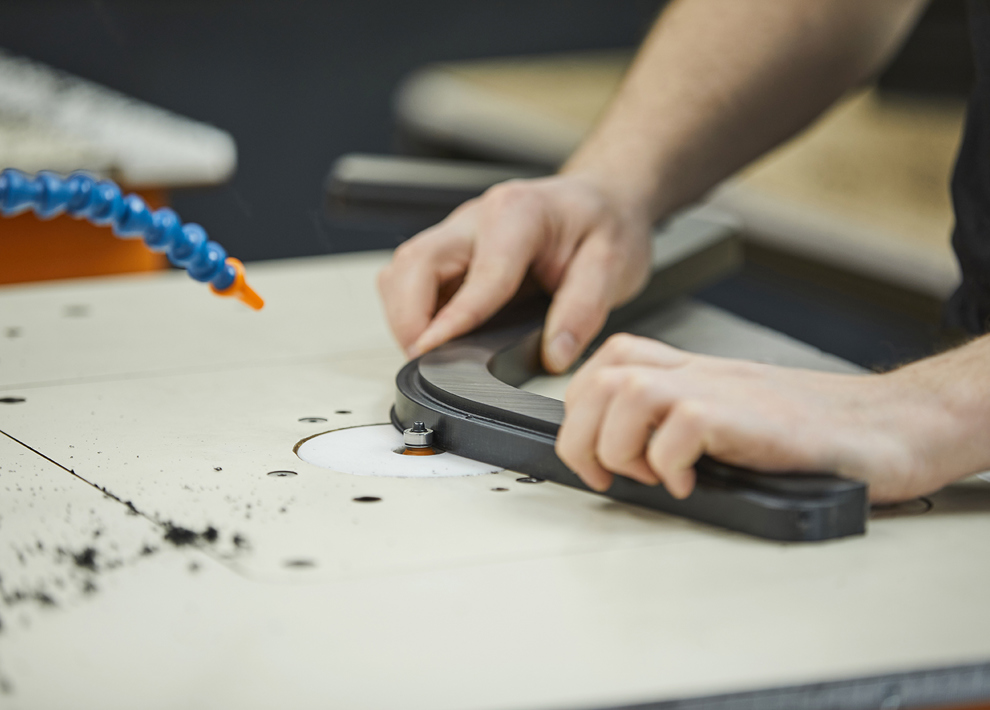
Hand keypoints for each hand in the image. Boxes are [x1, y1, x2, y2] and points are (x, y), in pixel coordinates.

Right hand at [377, 174, 652, 372]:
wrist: (602, 201)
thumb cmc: (606, 226)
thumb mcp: (614, 266)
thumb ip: (583, 310)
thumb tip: (554, 354)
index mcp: (519, 214)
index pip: (478, 275)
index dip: (452, 319)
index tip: (432, 352)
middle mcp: (478, 217)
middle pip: (414, 262)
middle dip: (408, 316)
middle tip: (424, 359)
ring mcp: (459, 231)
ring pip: (402, 268)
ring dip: (403, 312)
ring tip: (428, 351)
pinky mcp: (451, 249)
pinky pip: (411, 276)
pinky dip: (410, 308)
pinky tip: (434, 332)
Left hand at [557, 333, 960, 502]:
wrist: (891, 424)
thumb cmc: (817, 428)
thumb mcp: (734, 415)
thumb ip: (683, 425)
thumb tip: (629, 465)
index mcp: (693, 372)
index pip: (608, 361)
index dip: (581, 406)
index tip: (593, 452)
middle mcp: (701, 373)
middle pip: (600, 375)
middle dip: (582, 433)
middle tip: (605, 474)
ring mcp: (724, 390)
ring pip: (625, 391)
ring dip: (619, 445)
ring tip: (646, 476)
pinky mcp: (750, 417)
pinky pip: (680, 427)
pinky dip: (668, 463)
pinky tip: (689, 483)